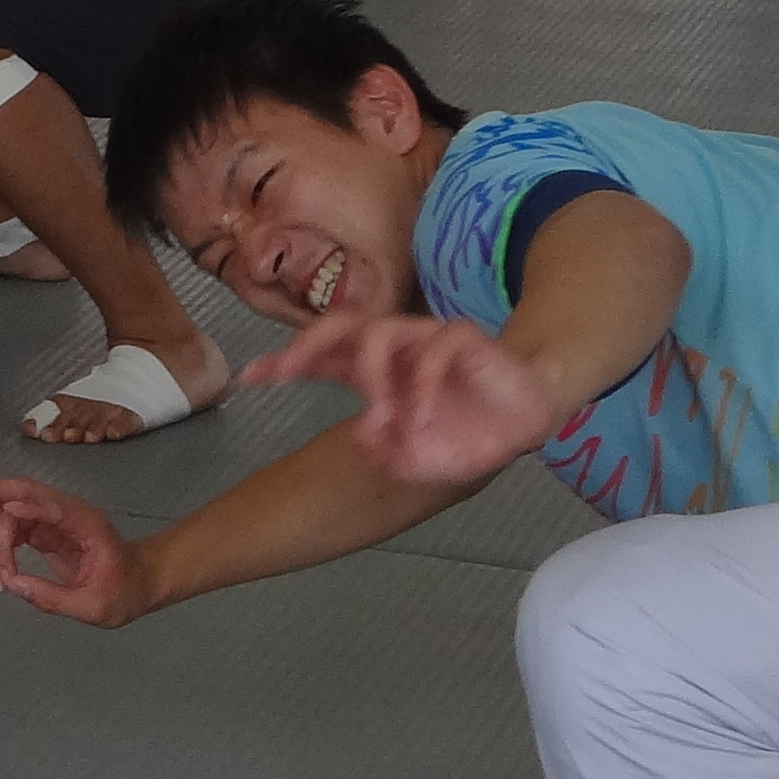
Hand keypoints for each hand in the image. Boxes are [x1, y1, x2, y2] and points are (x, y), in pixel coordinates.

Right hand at [0, 476, 150, 625]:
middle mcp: (69, 513)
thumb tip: (12, 584)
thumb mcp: (94, 607)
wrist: (141, 582)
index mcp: (87, 524)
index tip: (1, 509)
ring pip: (14, 508)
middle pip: (26, 490)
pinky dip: (3, 545)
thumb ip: (53, 598)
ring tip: (1, 576)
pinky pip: (16, 526)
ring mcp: (56, 519)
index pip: (52, 504)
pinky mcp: (47, 530)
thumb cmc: (125, 592)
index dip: (25, 503)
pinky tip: (4, 571)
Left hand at [243, 309, 551, 483]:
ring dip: (374, 379)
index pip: (322, 355)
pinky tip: (421, 412)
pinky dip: (423, 381)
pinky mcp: (465, 340)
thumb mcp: (418, 453)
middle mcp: (394, 347)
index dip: (286, 362)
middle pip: (343, 326)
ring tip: (380, 423)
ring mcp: (427, 339)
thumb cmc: (465, 429)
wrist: (527, 413)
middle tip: (290, 371)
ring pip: (384, 333)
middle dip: (309, 344)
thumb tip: (366, 443)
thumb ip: (389, 450)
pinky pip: (437, 347)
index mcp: (375, 368)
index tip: (251, 378)